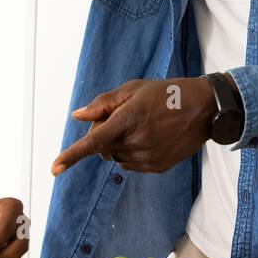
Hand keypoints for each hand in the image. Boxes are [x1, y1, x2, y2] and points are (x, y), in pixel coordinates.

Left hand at [50, 77, 218, 174]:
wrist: (203, 109)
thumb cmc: (166, 93)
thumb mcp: (133, 89)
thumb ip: (103, 104)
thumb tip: (78, 116)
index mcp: (128, 119)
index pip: (93, 142)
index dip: (71, 155)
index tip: (54, 168)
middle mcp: (138, 141)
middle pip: (103, 149)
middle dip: (104, 136)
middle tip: (121, 119)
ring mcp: (149, 156)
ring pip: (117, 158)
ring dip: (119, 146)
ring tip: (141, 127)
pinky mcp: (158, 166)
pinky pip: (131, 165)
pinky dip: (132, 154)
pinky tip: (149, 138)